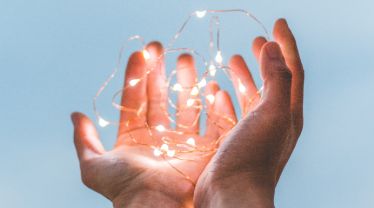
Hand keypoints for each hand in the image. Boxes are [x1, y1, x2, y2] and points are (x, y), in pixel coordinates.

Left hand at [71, 42, 236, 206]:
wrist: (156, 206)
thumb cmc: (125, 188)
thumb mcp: (94, 165)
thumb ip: (85, 140)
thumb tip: (76, 115)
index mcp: (135, 138)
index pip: (135, 99)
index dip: (136, 76)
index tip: (140, 54)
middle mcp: (159, 137)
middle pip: (160, 97)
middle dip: (160, 72)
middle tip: (160, 48)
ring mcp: (183, 142)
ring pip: (186, 105)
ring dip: (186, 82)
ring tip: (185, 59)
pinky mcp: (206, 149)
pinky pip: (213, 123)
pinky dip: (215, 107)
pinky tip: (213, 88)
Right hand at [194, 19, 303, 206]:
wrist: (232, 195)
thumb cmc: (253, 156)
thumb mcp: (273, 113)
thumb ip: (277, 78)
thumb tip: (274, 47)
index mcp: (287, 112)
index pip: (292, 70)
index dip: (286, 44)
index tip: (277, 23)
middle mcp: (273, 121)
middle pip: (272, 82)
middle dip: (265, 58)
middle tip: (256, 40)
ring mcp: (252, 132)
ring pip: (250, 96)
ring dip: (244, 76)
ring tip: (233, 58)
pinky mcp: (233, 141)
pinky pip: (232, 112)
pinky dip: (226, 98)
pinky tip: (216, 90)